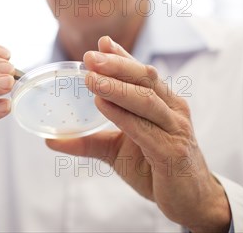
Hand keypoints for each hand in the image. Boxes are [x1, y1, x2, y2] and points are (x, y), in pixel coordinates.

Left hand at [45, 36, 230, 232]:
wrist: (192, 201)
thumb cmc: (155, 168)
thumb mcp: (116, 150)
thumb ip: (87, 141)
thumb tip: (50, 140)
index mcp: (162, 102)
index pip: (140, 73)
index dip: (121, 56)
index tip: (101, 42)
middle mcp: (172, 110)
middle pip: (144, 79)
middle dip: (116, 65)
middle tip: (89, 57)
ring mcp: (175, 129)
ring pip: (145, 99)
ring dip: (116, 86)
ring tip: (91, 78)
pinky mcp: (172, 151)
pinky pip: (145, 128)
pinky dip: (122, 115)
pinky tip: (102, 105)